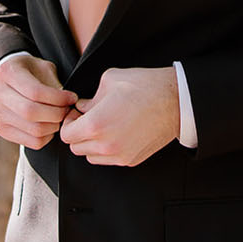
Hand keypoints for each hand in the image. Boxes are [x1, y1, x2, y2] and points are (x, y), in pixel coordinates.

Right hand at [0, 54, 76, 148]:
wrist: (6, 80)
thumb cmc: (29, 71)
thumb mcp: (42, 66)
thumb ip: (53, 82)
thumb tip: (69, 102)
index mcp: (7, 72)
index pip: (35, 92)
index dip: (58, 98)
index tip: (72, 97)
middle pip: (31, 112)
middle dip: (57, 113)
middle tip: (68, 109)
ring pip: (34, 130)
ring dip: (54, 126)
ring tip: (60, 116)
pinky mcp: (2, 130)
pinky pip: (32, 142)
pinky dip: (48, 137)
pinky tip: (51, 125)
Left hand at [59, 66, 179, 167]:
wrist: (176, 101)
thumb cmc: (144, 86)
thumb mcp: (109, 81)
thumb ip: (90, 97)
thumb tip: (82, 107)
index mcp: (96, 124)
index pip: (66, 135)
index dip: (68, 122)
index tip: (76, 114)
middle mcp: (106, 145)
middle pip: (76, 148)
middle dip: (77, 133)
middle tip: (87, 118)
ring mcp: (119, 155)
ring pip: (91, 156)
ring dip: (91, 143)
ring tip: (103, 126)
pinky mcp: (131, 160)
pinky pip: (108, 159)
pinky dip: (106, 149)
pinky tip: (116, 132)